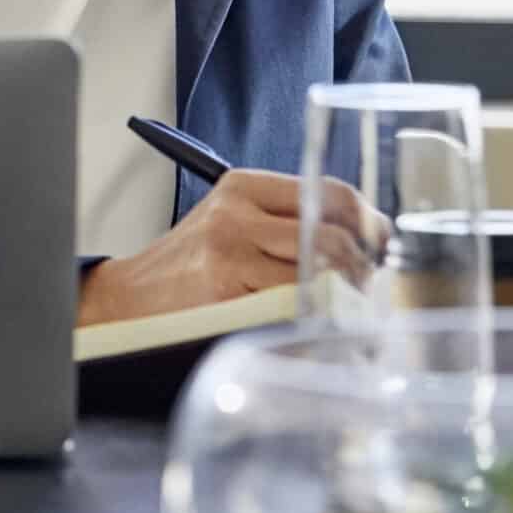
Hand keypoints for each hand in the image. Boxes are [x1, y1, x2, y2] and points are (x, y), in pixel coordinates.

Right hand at [78, 169, 388, 326]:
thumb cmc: (190, 265)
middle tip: (368, 289)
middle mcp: (238, 214)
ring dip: (342, 298)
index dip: (368, 220)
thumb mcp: (232, 222)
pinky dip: (313, 319)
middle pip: (331, 237)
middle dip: (361, 269)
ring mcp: (230, 252)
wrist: (129, 298)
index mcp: (244, 187)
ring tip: (345, 310)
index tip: (382, 242)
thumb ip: (286, 221)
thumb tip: (363, 239)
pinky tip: (315, 325)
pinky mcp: (225, 292)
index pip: (328, 191)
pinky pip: (291, 306)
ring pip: (317, 274)